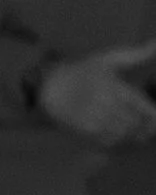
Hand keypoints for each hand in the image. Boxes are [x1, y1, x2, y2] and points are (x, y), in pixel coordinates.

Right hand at [37, 41, 155, 146]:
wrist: (50, 85)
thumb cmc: (83, 71)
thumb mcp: (107, 59)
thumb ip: (135, 54)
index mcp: (114, 85)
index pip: (144, 108)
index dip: (153, 116)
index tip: (154, 117)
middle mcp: (105, 102)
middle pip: (137, 123)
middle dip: (146, 127)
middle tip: (147, 127)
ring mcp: (95, 117)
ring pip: (126, 134)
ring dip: (133, 135)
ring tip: (135, 131)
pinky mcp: (86, 129)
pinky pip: (111, 140)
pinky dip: (118, 140)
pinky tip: (118, 133)